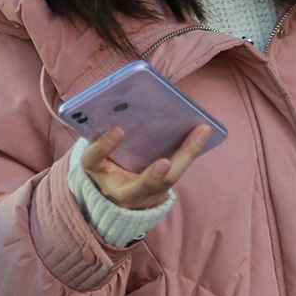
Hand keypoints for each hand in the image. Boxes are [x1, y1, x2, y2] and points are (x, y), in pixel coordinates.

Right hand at [79, 125, 209, 209]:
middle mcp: (118, 189)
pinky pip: (177, 174)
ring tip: (201, 131)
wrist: (112, 191)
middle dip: (151, 177)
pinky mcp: (158, 191)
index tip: (117, 130)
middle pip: (137, 188)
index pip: (93, 161)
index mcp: (96, 171)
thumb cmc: (105, 159)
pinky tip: (202, 132)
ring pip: (166, 182)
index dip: (103, 147)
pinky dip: (190, 153)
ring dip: (185, 156)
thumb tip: (125, 100)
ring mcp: (141, 195)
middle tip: (164, 164)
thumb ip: (105, 133)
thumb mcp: (98, 149)